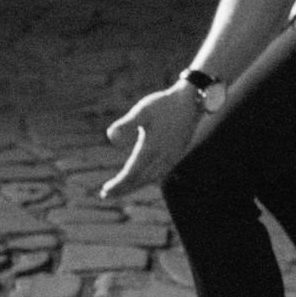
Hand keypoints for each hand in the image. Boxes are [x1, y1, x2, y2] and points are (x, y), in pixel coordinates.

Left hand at [99, 83, 202, 198]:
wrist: (191, 101)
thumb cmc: (164, 104)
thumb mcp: (142, 111)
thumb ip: (126, 124)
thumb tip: (111, 137)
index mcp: (151, 150)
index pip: (131, 174)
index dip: (118, 185)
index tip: (104, 191)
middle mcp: (162, 158)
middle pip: (139, 181)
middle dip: (122, 189)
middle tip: (105, 195)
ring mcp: (171, 158)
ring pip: (150, 179)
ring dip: (133, 186)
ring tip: (119, 190)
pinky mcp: (176, 156)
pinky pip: (159, 175)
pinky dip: (146, 180)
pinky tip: (140, 180)